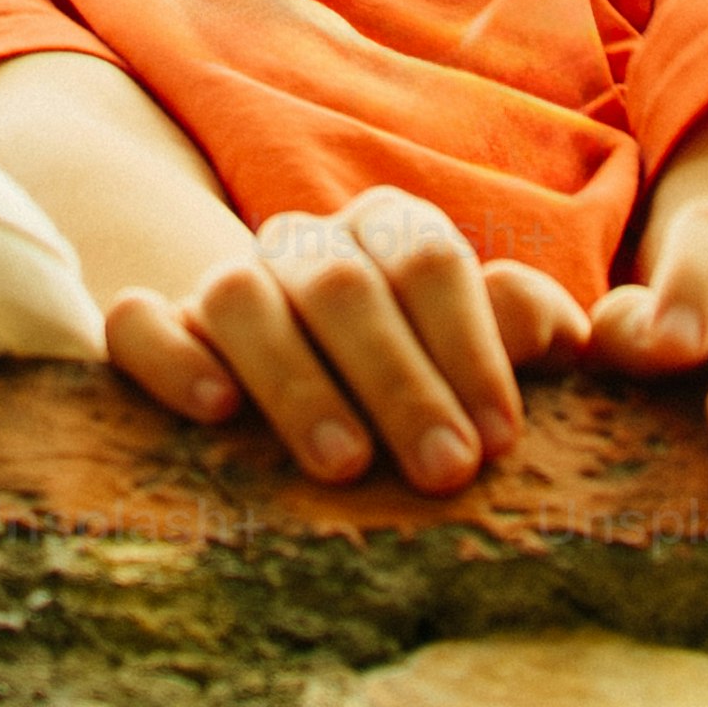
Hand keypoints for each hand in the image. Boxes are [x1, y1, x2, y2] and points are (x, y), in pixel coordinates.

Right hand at [101, 184, 587, 492]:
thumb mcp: (474, 360)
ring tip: (345, 467)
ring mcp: (222, 283)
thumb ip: (522, 335)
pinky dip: (172, 357)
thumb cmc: (415, 387)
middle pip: (342, 284)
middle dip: (400, 381)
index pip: (429, 259)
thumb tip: (569, 333)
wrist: (301, 398)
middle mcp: (304, 245)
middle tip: (445, 473)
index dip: (471, 346)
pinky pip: (139, 323)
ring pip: (241, 295)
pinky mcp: (152, 331)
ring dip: (297, 381)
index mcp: (389, 233)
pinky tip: (218, 412)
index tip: (501, 439)